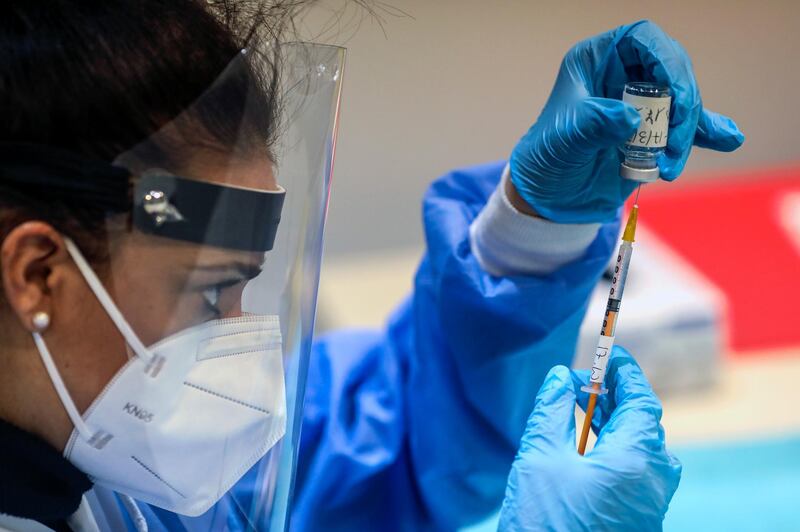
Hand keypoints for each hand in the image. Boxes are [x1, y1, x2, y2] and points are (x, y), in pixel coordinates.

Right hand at [498, 347, 680, 530]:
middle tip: (581, 381)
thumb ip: (553, 409)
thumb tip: (563, 377)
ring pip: (638, 448)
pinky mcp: (640, 519)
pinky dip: (613, 449)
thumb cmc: (545, 523)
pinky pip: (635, 471)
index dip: (624, 371)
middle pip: (642, 422)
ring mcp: (651, 503)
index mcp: (637, 459)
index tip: (607, 351)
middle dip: (612, 396)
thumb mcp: (540, 457)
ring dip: (611, 423)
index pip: (641, 398)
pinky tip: (583, 448)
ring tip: (578, 410)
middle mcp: (654, 479)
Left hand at [509, 20, 743, 222]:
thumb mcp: (565, 138)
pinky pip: (686, 125)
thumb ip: (595, 124)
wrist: (551, 195)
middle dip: (682, 105)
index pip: (641, 38)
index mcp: (597, 60)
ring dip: (689, 131)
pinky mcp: (653, 129)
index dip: (665, 57)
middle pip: (671, 70)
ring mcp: (641, 101)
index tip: (676, 91)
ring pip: (682, 100)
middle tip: (675, 142)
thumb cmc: (548, 157)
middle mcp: (623, 74)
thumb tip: (632, 118)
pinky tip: (728, 139)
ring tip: (672, 166)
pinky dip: (705, 133)